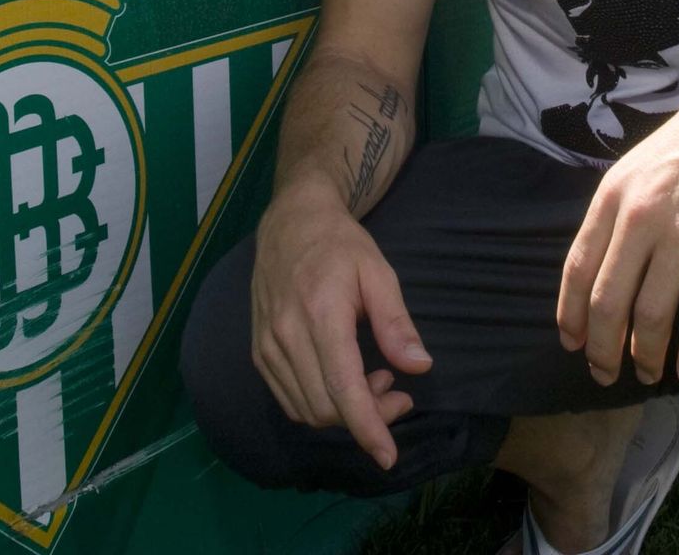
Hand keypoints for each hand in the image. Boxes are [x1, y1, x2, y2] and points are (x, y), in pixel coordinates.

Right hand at [251, 180, 432, 469]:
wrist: (290, 222)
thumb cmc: (341, 245)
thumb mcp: (378, 272)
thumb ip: (396, 322)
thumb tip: (419, 366)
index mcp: (320, 314)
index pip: (343, 388)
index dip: (367, 427)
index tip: (388, 456)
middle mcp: (286, 335)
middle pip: (326, 407)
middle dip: (368, 416)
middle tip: (397, 391)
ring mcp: (267, 346)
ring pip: (306, 409)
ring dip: (344, 412)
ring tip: (372, 379)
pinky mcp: (259, 351)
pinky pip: (289, 399)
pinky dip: (319, 404)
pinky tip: (341, 379)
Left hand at [556, 78, 678, 387]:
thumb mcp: (635, 168)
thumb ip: (615, 215)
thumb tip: (597, 270)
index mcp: (612, 198)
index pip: (578, 269)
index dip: (571, 315)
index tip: (572, 344)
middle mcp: (640, 218)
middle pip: (607, 301)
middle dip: (602, 347)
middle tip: (605, 374)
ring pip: (651, 316)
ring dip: (645, 356)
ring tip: (648, 374)